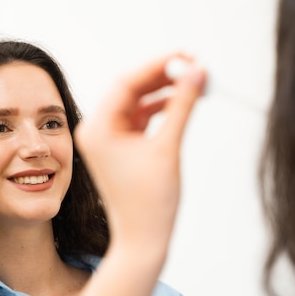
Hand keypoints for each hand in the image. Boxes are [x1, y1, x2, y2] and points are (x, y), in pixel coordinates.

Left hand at [74, 54, 206, 261]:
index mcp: (98, 129)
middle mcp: (97, 130)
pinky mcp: (121, 147)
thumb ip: (182, 105)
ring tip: (193, 81)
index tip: (186, 56)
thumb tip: (197, 72)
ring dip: (164, 91)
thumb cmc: (150, 203)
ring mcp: (108, 139)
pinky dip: (160, 108)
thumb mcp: (167, 148)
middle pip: (130, 88)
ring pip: (137, 102)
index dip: (157, 65)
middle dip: (162, 75)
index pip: (126, 82)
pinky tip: (181, 101)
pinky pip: (140, 118)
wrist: (142, 239)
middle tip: (194, 65)